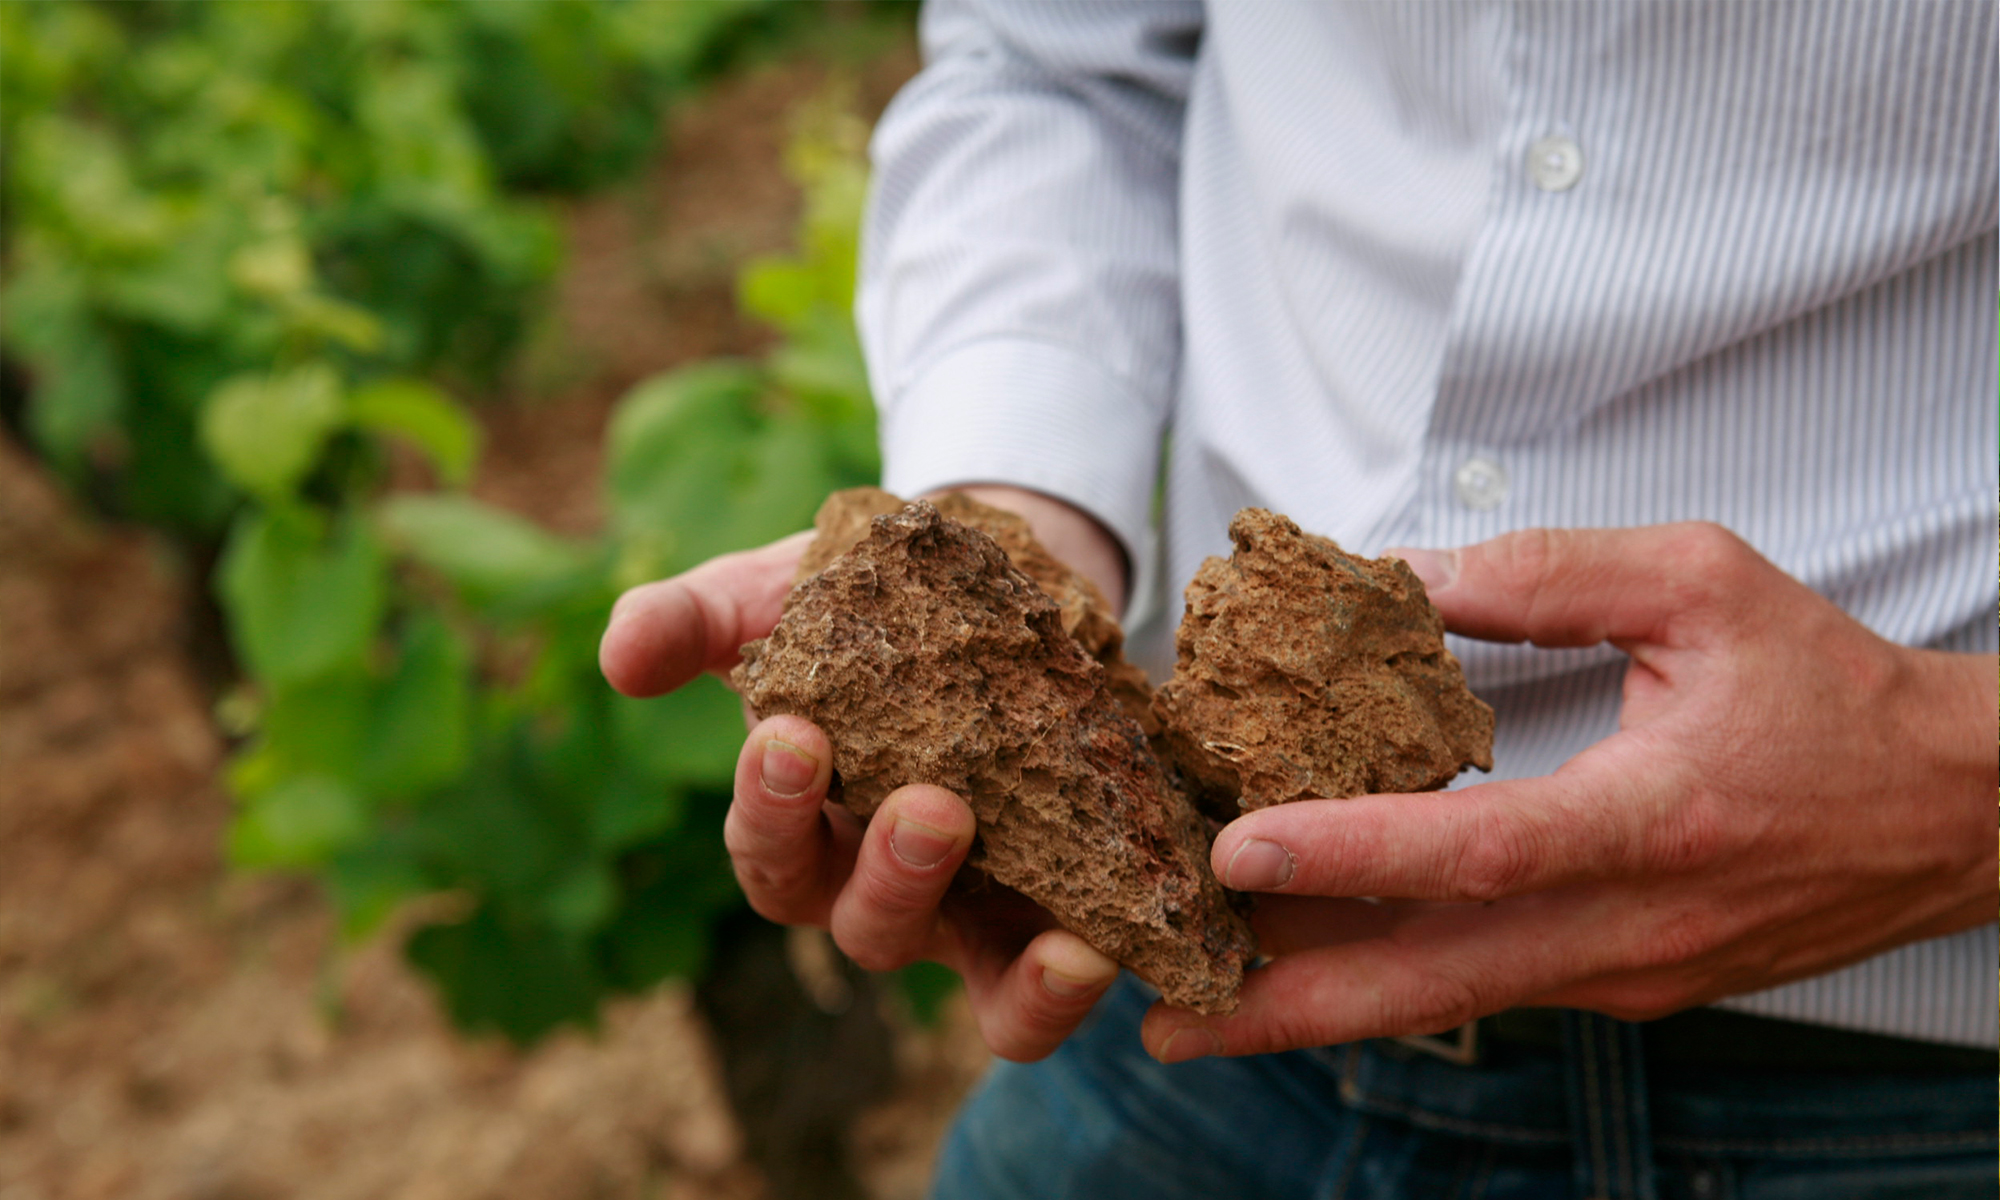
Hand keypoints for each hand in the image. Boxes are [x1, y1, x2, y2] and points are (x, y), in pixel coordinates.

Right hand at [599, 486, 1130, 1060]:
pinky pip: (1069, 985)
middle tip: (934, 804)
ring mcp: (985, 914)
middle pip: (868, 925)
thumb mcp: (774, 593)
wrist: (1006, 573)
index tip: (791, 736)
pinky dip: (1081, 984)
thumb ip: (693, 620)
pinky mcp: (1076, 912)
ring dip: (1011, 970)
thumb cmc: (864, 600)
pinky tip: (1107, 944)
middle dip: (894, 872)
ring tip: (1057, 925)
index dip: (773, 809)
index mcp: (807, 827)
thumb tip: (621, 658)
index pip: (770, 850)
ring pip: (982, 990)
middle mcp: (888, 889)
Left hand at [1141, 522, 1996, 1061]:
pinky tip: (1308, 954)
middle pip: (1436, 982)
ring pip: (1449, 996)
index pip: (1482, 852)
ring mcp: (1628, 970)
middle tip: (1165, 1016)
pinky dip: (1392, 974)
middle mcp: (1634, 923)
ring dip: (1322, 1002)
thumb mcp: (1703, 584)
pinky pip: (1487, 982)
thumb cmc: (1832, 692)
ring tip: (1198, 1002)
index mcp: (1658, 820)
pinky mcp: (1627, 982)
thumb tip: (1397, 574)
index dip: (1354, 857)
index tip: (1241, 854)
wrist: (1954, 814)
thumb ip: (1547, 576)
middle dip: (1291, 1006)